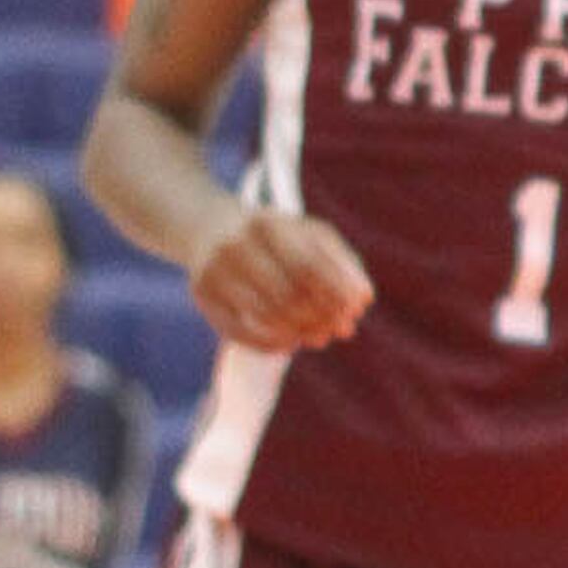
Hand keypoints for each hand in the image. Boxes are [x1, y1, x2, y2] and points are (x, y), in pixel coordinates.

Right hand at [188, 207, 374, 346]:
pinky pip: (240, 331)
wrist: (211, 228)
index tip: (355, 312)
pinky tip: (290, 342)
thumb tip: (364, 300)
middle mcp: (237, 245)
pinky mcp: (202, 295)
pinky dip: (270, 343)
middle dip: (320, 316)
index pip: (310, 266)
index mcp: (269, 224)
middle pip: (288, 294)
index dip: (335, 294)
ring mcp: (215, 271)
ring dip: (299, 332)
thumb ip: (342, 263)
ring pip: (265, 315)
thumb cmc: (276, 236)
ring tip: (320, 337)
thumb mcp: (311, 235)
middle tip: (339, 330)